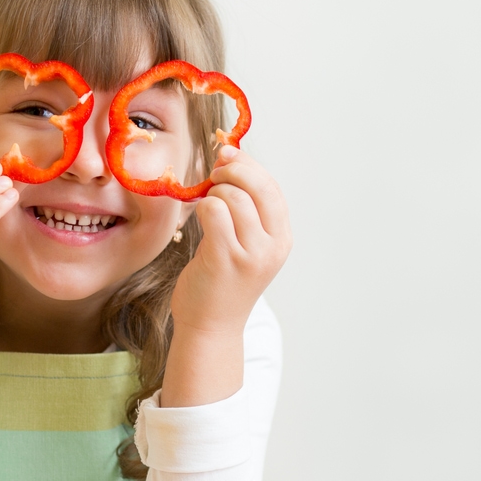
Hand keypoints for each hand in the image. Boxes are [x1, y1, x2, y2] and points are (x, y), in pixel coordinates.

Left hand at [171, 147, 290, 335]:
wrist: (211, 327)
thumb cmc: (222, 281)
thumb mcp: (246, 244)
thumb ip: (245, 207)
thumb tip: (229, 157)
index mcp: (281, 239)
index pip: (272, 187)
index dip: (249, 164)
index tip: (226, 153)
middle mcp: (272, 246)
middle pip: (257, 186)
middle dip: (231, 169)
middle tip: (213, 172)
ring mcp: (251, 254)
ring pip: (233, 196)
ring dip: (213, 191)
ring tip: (205, 204)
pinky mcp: (224, 259)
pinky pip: (213, 211)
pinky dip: (203, 206)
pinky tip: (199, 218)